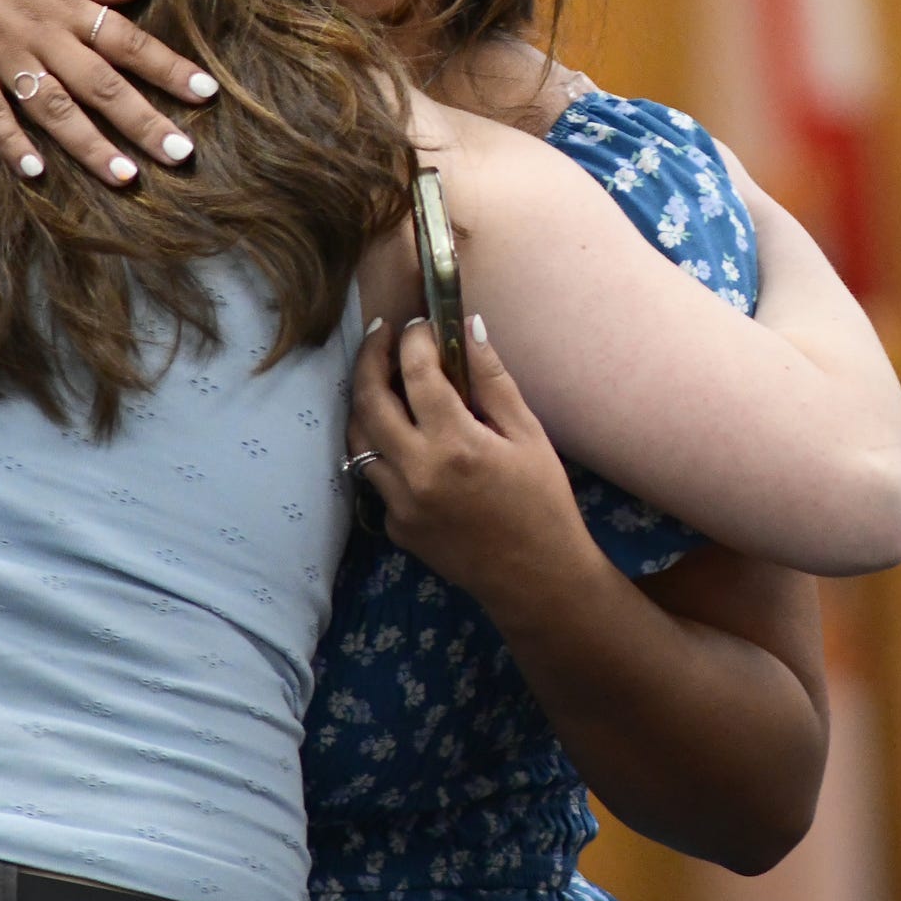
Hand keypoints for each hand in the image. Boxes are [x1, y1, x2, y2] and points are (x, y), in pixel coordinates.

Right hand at [0, 0, 219, 186]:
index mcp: (62, 1)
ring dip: (92, 145)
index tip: (206, 94)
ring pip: (55, 107)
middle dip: (146, 122)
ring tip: (127, 178)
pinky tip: (36, 172)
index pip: (128, 40)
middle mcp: (39, 32)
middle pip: (103, 84)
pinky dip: (13, 142)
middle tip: (183, 156)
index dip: (168, 68)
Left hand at [347, 314, 610, 607]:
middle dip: (370, 357)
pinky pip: (376, 477)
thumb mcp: (528, 435)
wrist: (535, 577)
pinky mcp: (395, 527)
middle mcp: (416, 472)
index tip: (420, 324)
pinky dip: (384, 449)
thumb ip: (492, 380)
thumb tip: (468, 327)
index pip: (417, 373)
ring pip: (359, 439)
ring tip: (380, 379)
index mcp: (455, 444)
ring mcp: (399, 503)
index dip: (415, 339)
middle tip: (380, 334)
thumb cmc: (542, 502)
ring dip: (364, 402)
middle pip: (369, 400)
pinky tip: (406, 439)